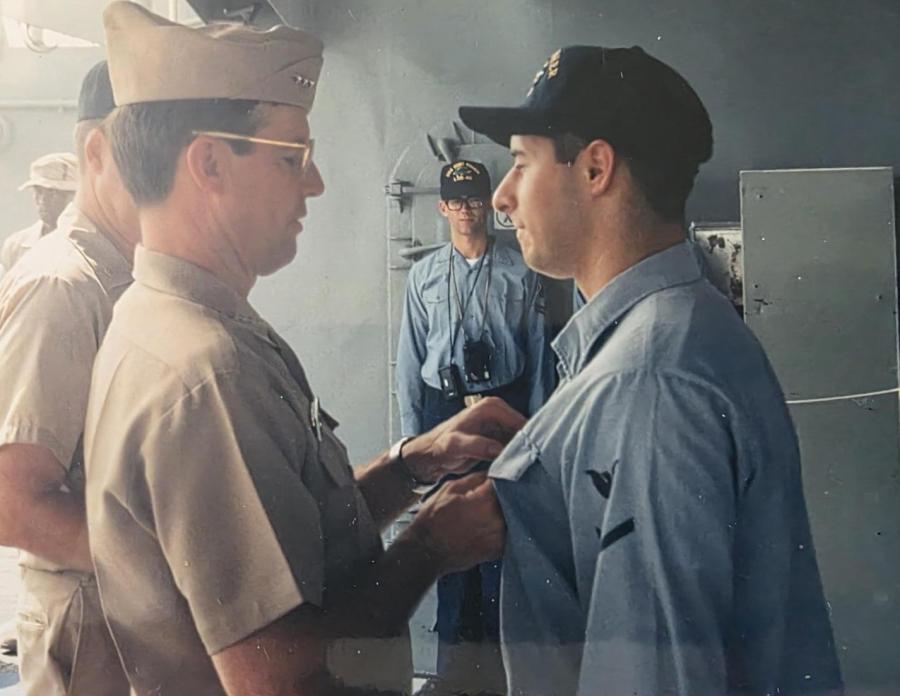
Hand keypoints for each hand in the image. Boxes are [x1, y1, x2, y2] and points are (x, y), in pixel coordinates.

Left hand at [402, 396, 525, 482]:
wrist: (431, 455)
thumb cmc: (440, 446)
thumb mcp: (456, 445)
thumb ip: (477, 446)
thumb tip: (498, 449)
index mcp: (490, 407)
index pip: (519, 421)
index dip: (525, 439)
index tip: (528, 456)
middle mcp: (497, 413)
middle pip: (523, 430)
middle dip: (525, 447)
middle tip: (527, 465)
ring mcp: (498, 425)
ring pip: (520, 439)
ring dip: (521, 453)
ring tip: (522, 468)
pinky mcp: (497, 438)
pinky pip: (513, 446)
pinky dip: (514, 456)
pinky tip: (514, 468)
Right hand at [405, 473, 505, 575]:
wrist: (426, 551)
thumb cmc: (433, 519)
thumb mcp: (449, 488)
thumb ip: (476, 478)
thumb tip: (493, 471)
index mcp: (486, 500)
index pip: (505, 479)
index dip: (500, 475)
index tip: (496, 476)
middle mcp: (498, 519)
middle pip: (511, 498)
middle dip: (504, 492)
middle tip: (489, 494)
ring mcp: (500, 537)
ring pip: (511, 514)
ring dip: (505, 509)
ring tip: (485, 510)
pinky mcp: (499, 550)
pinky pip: (508, 531)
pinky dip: (502, 526)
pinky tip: (486, 524)